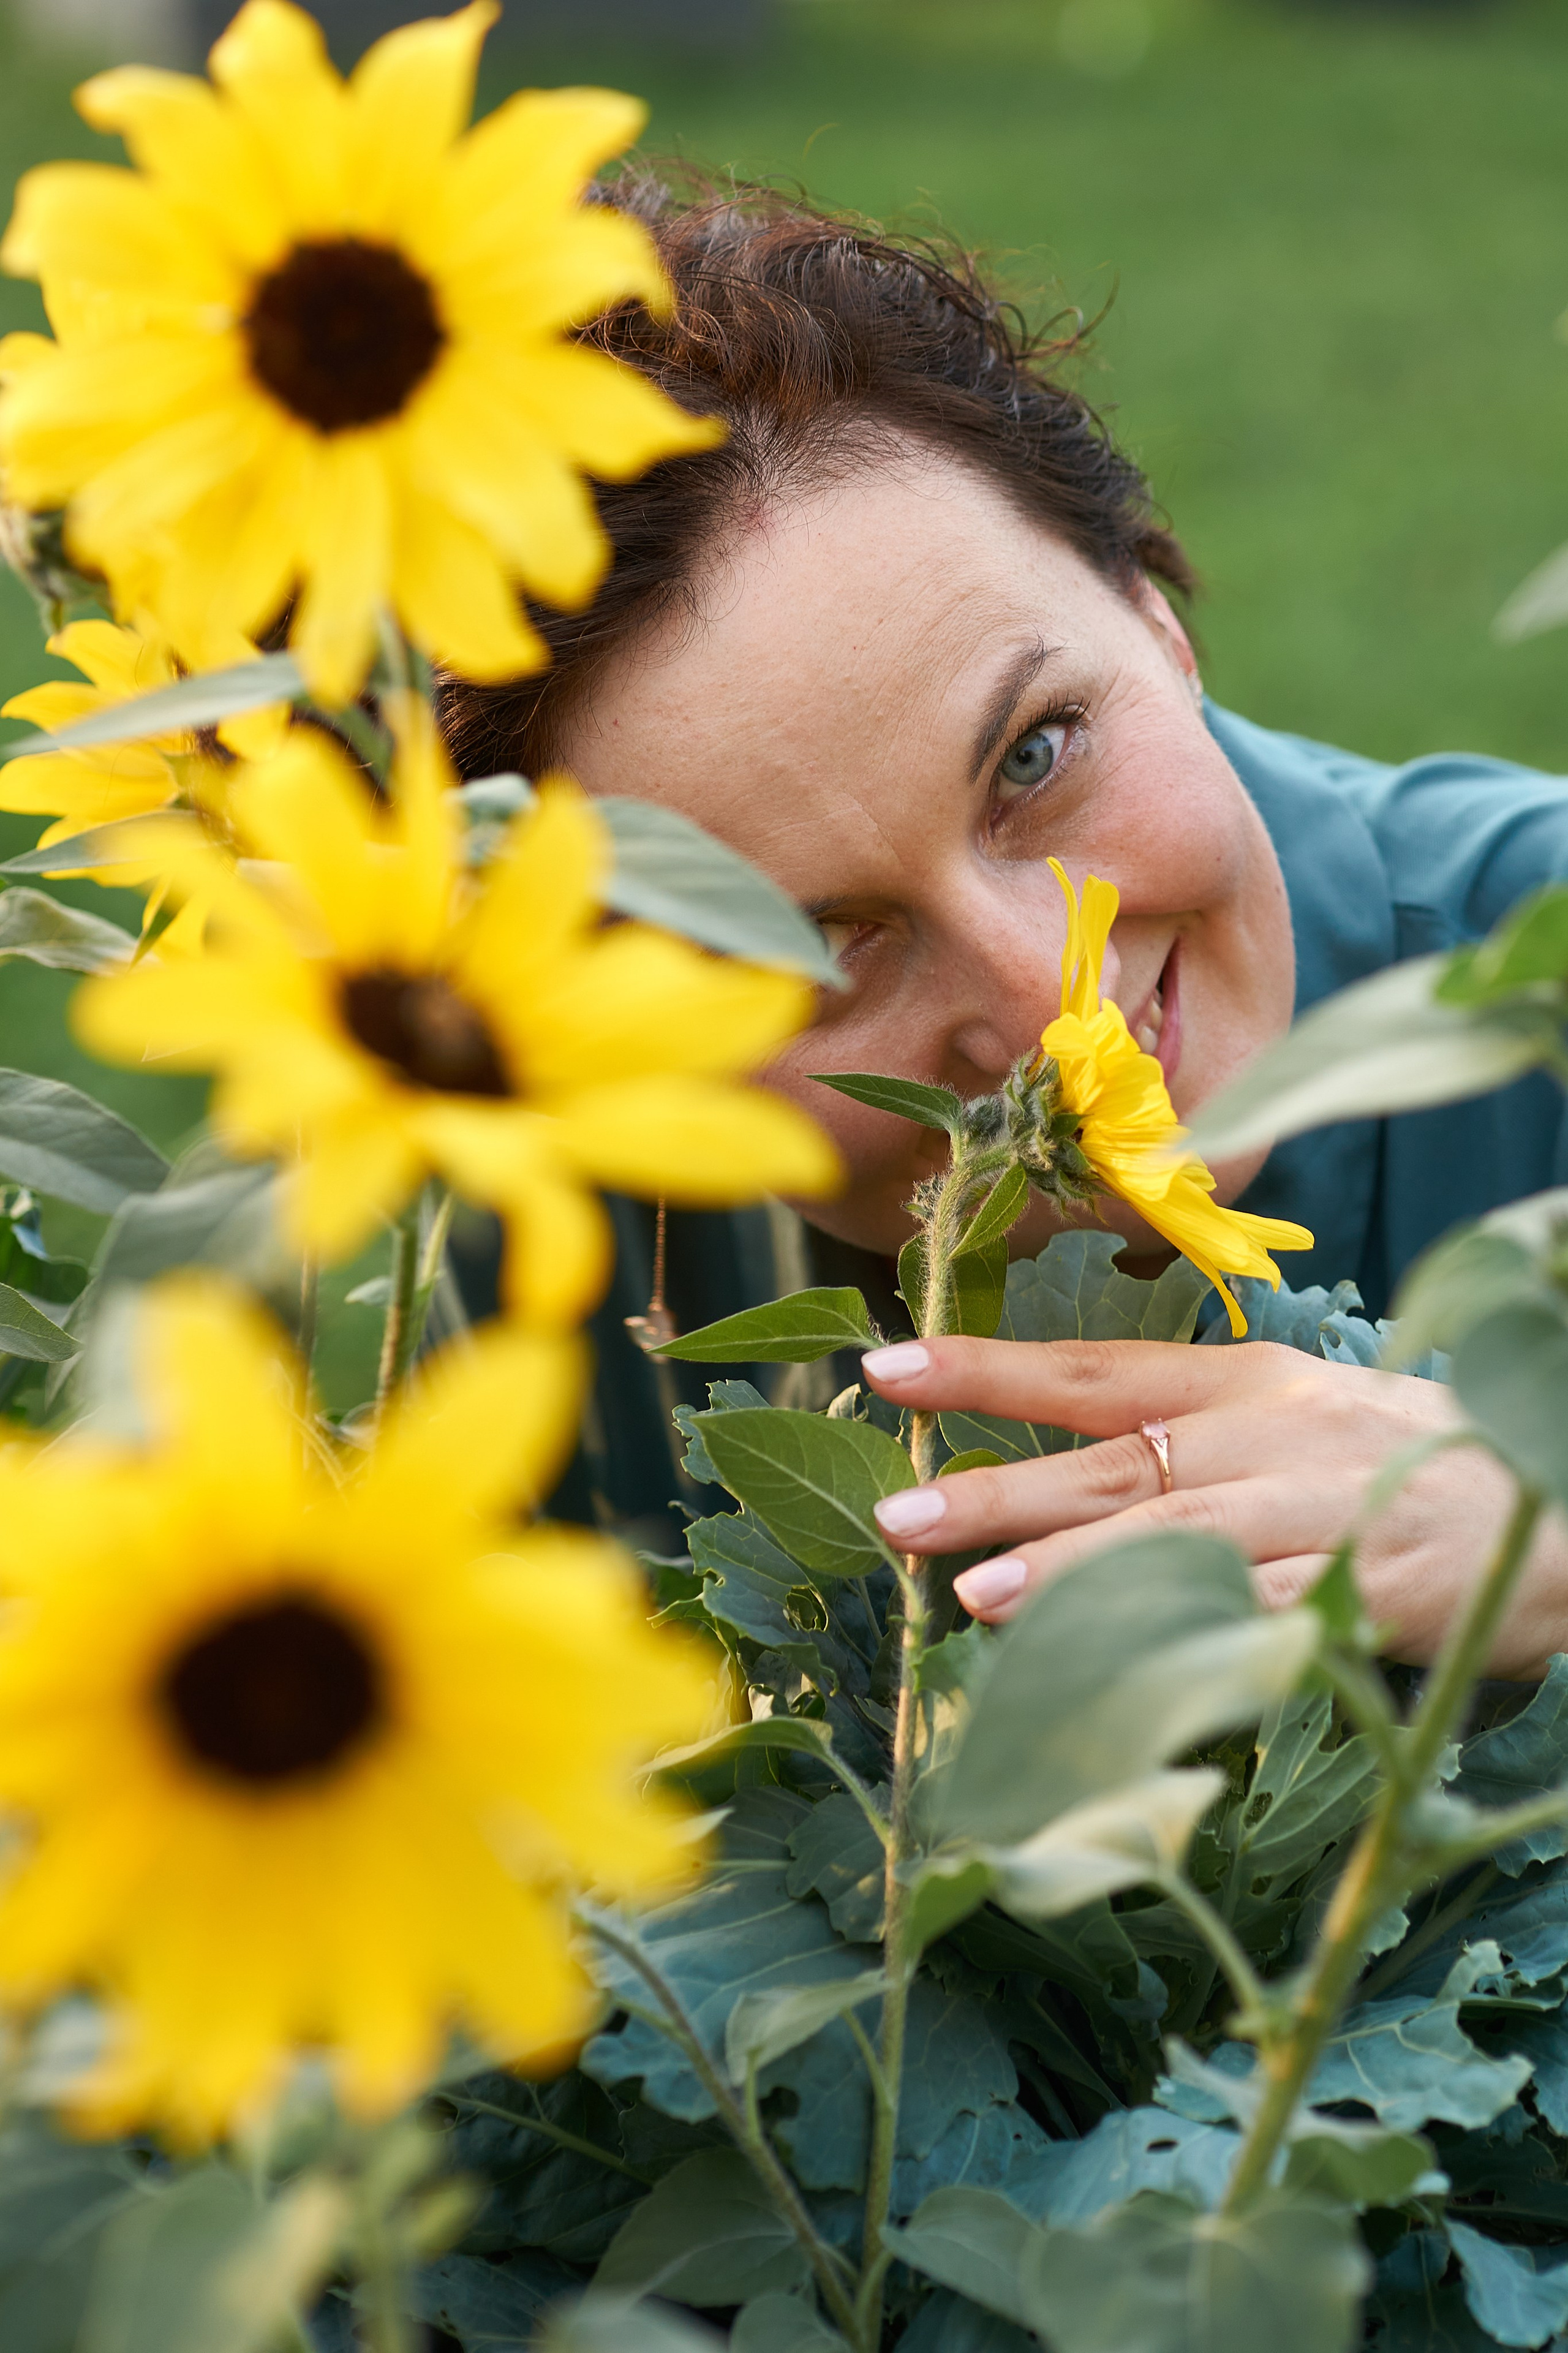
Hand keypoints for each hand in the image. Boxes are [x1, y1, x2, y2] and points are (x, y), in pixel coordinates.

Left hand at [862, 1335, 1567, 1677]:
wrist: (1557, 1501)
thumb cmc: (1404, 1464)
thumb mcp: (1297, 1418)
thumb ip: (1189, 1438)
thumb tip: (1056, 1479)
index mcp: (1247, 1383)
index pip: (1096, 1369)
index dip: (990, 1368)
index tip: (888, 1368)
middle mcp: (1274, 1437)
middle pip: (1118, 1460)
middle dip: (1002, 1487)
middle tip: (901, 1515)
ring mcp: (1323, 1512)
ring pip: (1180, 1539)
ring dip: (1075, 1570)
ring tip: (977, 1597)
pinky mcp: (1371, 1593)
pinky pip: (1268, 1620)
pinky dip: (1194, 1639)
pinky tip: (1126, 1668)